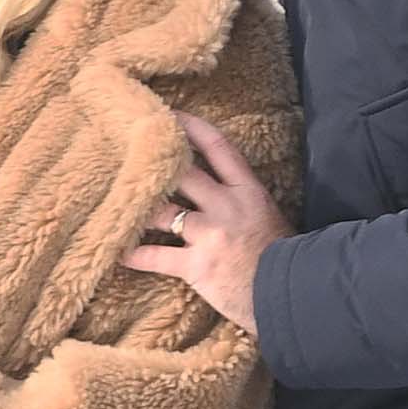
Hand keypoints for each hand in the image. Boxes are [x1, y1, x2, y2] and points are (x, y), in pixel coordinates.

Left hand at [122, 110, 288, 332]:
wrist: (290, 293)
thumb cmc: (282, 255)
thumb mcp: (267, 214)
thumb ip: (241, 197)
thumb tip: (216, 183)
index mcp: (247, 190)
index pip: (217, 147)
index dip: (191, 128)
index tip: (170, 115)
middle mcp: (226, 206)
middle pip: (182, 173)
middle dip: (155, 163)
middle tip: (128, 154)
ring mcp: (209, 235)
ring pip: (162, 212)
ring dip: (138, 209)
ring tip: (116, 203)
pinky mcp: (196, 266)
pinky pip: (155, 257)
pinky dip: (134, 254)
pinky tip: (118, 252)